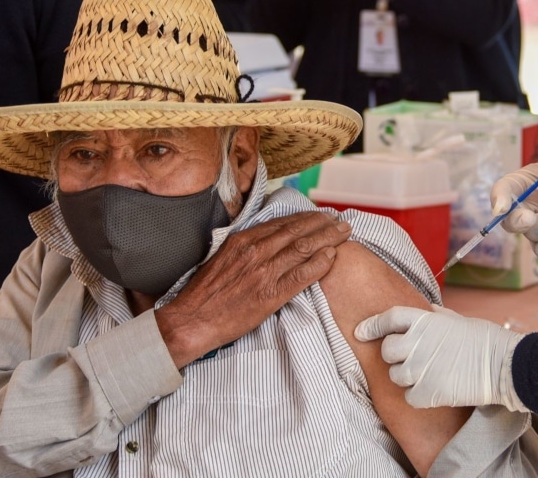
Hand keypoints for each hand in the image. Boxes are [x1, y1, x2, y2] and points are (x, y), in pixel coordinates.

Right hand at [155, 211, 351, 366]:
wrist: (192, 320)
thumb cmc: (204, 293)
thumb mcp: (222, 258)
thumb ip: (244, 248)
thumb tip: (262, 241)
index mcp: (243, 239)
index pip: (282, 223)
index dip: (305, 218)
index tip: (319, 216)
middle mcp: (256, 250)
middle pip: (298, 230)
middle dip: (323, 223)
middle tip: (340, 220)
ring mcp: (265, 271)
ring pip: (305, 247)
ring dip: (328, 238)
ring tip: (344, 233)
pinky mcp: (271, 294)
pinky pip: (303, 274)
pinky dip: (321, 263)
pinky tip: (333, 257)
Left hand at [355, 305, 527, 410]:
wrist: (503, 364)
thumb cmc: (484, 339)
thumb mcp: (457, 319)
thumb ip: (436, 317)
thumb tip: (427, 311)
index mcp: (425, 320)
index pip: (388, 319)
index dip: (372, 325)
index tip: (361, 332)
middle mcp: (417, 342)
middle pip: (387, 350)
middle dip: (394, 354)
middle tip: (409, 358)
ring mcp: (421, 368)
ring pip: (395, 375)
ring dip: (405, 376)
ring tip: (425, 375)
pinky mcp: (428, 392)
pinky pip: (409, 396)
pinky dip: (417, 396)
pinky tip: (432, 390)